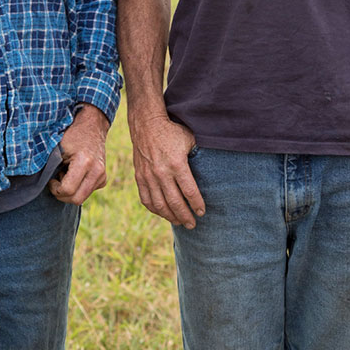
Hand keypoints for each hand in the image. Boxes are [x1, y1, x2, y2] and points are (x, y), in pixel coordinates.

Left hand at [49, 104, 109, 204]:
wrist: (92, 126)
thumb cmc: (71, 135)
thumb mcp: (58, 147)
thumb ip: (49, 165)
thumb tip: (37, 181)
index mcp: (84, 162)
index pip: (68, 190)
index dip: (55, 189)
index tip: (51, 180)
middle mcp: (97, 171)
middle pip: (76, 199)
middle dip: (62, 195)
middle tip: (56, 182)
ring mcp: (102, 176)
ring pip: (82, 198)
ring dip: (70, 191)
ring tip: (65, 174)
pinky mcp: (103, 179)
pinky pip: (88, 192)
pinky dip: (78, 188)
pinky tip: (75, 174)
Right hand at [130, 114, 204, 228]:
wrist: (146, 124)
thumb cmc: (172, 131)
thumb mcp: (189, 140)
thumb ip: (197, 155)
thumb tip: (210, 168)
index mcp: (177, 164)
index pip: (190, 191)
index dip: (197, 204)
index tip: (202, 212)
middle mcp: (162, 172)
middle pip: (175, 202)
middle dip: (186, 216)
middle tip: (193, 225)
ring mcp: (149, 176)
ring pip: (160, 205)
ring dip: (171, 216)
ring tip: (179, 222)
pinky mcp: (139, 177)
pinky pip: (146, 199)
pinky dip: (155, 209)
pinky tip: (163, 213)